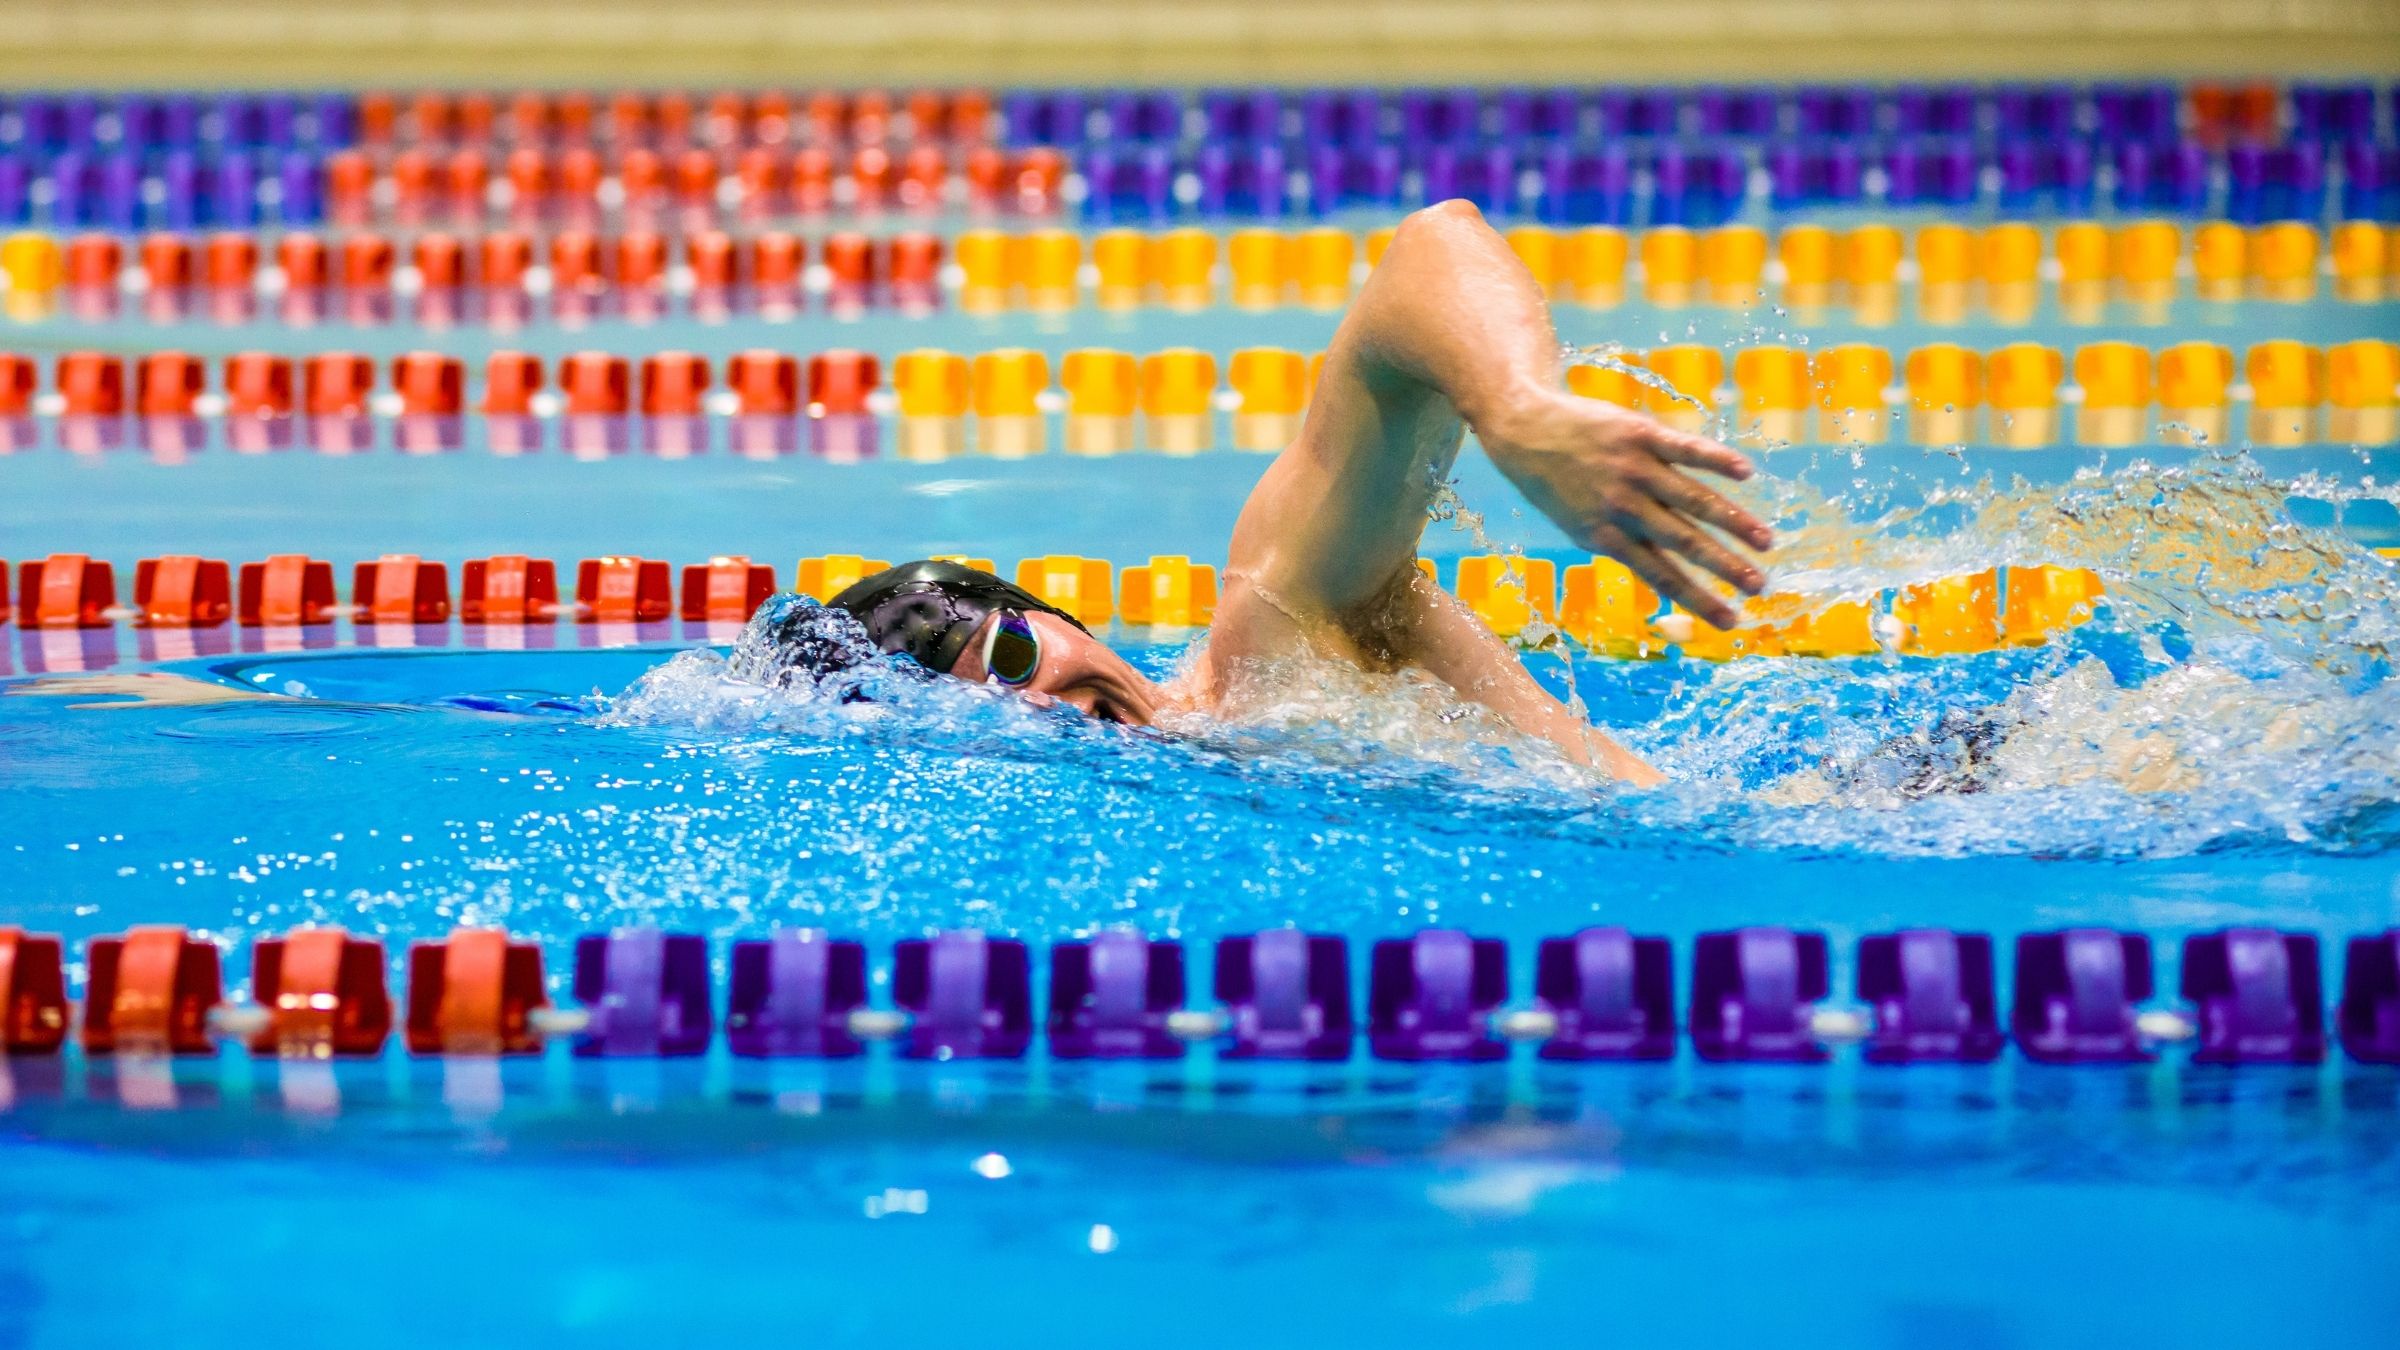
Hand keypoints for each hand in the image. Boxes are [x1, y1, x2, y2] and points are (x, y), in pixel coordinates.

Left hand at [4, 672, 275, 709]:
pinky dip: (95, 704)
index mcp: (141, 682)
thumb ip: (159, 686)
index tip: (37, 685)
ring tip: (35, 691)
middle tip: (20, 689)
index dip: (64, 681)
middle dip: (52, 685)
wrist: (244, 703)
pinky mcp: (157, 704)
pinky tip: (71, 704)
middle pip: (86, 683)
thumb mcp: (181, 691)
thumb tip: (145, 683)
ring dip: (64, 689)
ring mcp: (147, 693)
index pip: (94, 681)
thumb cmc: (214, 701)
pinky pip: (120, 705)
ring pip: (97, 689)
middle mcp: (139, 684)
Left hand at [1476, 388, 1772, 629]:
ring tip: (1766, 542)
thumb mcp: (1580, 527)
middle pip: (1684, 542)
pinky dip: (1716, 460)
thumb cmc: (1558, 487)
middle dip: (1724, 567)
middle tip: (1759, 586)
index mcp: (1608, 537)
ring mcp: (1634, 469)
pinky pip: (1686, 449)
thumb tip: (1666, 576)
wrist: (1524, 431)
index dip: (1699, 600)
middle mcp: (1624, 506)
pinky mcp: (1641, 434)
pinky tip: (1746, 473)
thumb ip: (1622, 546)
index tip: (1731, 622)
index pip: (1663, 576)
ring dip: (1734, 522)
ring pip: (1693, 499)